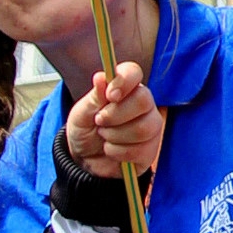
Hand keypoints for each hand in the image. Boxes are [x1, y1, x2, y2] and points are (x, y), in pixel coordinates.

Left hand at [67, 61, 162, 177]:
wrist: (85, 159)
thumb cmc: (85, 130)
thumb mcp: (82, 113)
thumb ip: (94, 97)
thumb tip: (100, 77)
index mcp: (125, 88)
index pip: (134, 72)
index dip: (123, 82)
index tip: (109, 96)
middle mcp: (143, 104)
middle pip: (143, 100)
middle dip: (115, 115)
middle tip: (99, 121)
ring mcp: (150, 126)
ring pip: (143, 128)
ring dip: (115, 136)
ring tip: (104, 136)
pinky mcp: (151, 149)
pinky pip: (141, 150)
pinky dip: (118, 152)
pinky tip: (112, 150)